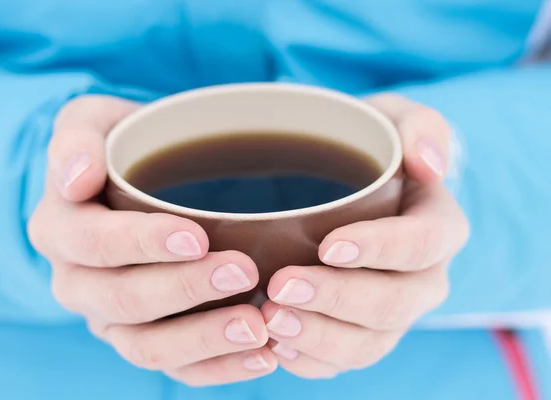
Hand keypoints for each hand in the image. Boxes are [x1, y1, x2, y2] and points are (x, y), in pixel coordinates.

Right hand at [28, 95, 276, 386]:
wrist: (133, 183)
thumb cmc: (121, 149)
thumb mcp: (92, 122)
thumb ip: (76, 137)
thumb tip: (77, 178)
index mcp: (60, 229)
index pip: (92, 243)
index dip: (141, 243)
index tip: (196, 237)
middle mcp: (77, 282)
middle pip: (123, 300)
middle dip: (185, 290)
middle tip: (244, 272)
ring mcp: (110, 319)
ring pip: (147, 347)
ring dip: (204, 339)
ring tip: (258, 326)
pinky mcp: (143, 339)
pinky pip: (174, 369)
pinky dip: (217, 368)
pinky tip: (261, 355)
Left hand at [262, 94, 469, 378]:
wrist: (337, 183)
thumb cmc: (364, 148)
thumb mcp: (390, 118)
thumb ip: (418, 125)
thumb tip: (428, 163)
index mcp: (438, 226)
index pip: (424, 244)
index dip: (381, 250)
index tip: (327, 245)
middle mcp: (423, 278)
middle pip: (394, 304)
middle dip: (338, 300)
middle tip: (281, 287)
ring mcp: (392, 313)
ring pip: (368, 343)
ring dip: (319, 337)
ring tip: (270, 320)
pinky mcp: (361, 334)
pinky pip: (343, 361)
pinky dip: (311, 360)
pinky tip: (276, 345)